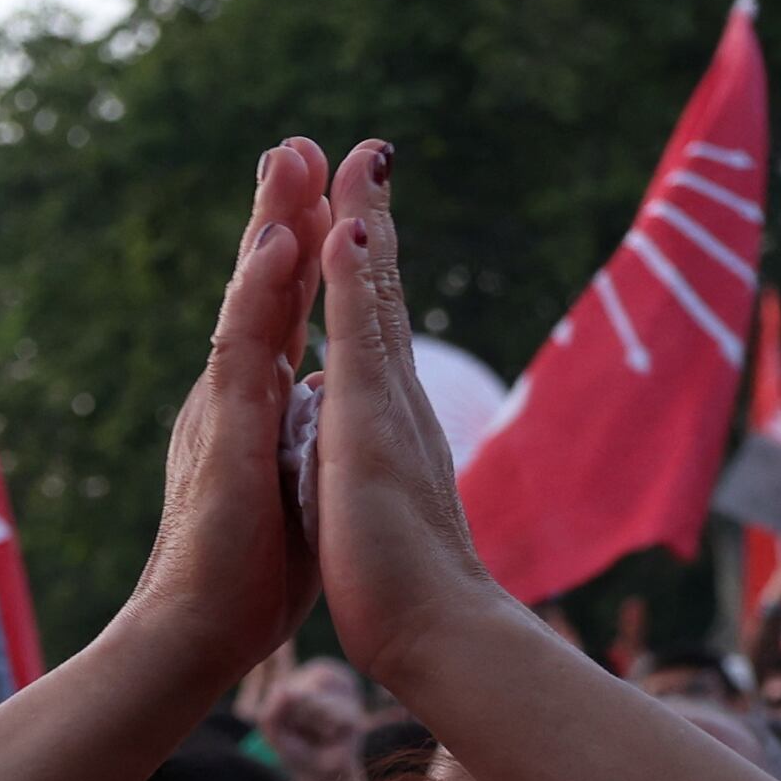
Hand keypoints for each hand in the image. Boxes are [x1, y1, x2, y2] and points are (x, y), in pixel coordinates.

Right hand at [122, 138, 333, 694]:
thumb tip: (314, 397)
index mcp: (258, 406)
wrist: (198, 636)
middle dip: (282, 209)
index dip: (304, 246)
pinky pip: (242, 346)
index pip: (285, 309)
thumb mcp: (292, 484)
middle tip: (299, 141)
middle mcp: (233, 394)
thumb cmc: (249, 577)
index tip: (327, 185)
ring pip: (248, 299)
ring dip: (270, 224)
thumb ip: (301, 433)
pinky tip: (277, 241)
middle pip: (262, 285)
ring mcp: (225, 409)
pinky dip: (258, 289)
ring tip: (289, 159)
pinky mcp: (224, 434)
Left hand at [305, 140, 519, 683]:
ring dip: (362, 224)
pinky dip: (352, 282)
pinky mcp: (370, 425)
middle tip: (367, 151)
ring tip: (360, 159)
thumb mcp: (368, 498)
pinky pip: (357, 338)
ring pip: (371, 298)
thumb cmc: (397, 581)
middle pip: (376, 293)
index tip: (355, 211)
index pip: (367, 329)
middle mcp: (390, 400)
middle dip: (368, 219)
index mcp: (379, 419)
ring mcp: (385, 405)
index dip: (361, 270)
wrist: (434, 629)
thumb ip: (365, 459)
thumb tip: (358, 440)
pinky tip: (346, 228)